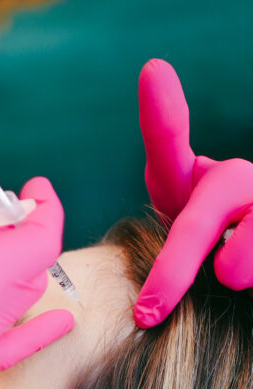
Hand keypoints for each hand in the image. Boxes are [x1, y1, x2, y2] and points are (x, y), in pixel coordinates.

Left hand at [135, 59, 252, 326]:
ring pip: (242, 249)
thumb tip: (146, 312)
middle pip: (199, 219)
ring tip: (231, 281)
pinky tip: (249, 280)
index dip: (163, 114)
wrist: (249, 266)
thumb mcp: (174, 260)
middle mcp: (233, 182)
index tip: (154, 73)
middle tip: (146, 314)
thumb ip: (156, 267)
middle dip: (171, 270)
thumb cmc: (207, 271)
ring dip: (235, 271)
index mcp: (193, 185)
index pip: (170, 148)